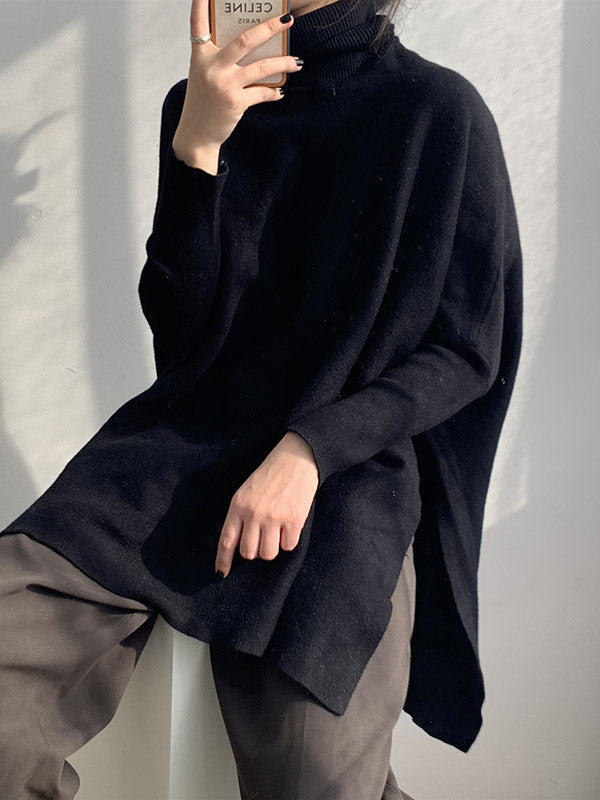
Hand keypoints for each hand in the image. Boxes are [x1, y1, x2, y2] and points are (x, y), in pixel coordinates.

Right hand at [172, 0, 302, 164]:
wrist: (196, 134)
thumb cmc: (202, 102)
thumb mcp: (204, 75)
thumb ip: (220, 59)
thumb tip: (253, 49)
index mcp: (200, 56)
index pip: (198, 23)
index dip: (201, 3)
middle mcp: (211, 67)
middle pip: (244, 40)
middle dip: (269, 28)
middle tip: (287, 19)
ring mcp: (224, 85)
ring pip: (261, 67)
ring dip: (283, 62)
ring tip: (297, 61)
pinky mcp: (235, 102)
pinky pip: (262, 93)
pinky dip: (274, 92)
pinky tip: (280, 91)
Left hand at [214, 432, 318, 578]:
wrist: (296, 458)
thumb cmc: (270, 475)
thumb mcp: (247, 492)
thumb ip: (241, 515)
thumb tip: (241, 545)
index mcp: (238, 506)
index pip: (226, 540)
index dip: (223, 560)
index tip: (221, 574)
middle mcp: (253, 514)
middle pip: (249, 553)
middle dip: (256, 549)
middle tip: (264, 536)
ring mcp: (274, 518)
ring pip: (268, 554)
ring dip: (273, 547)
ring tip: (278, 530)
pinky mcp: (294, 520)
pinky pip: (289, 546)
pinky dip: (290, 540)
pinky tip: (291, 523)